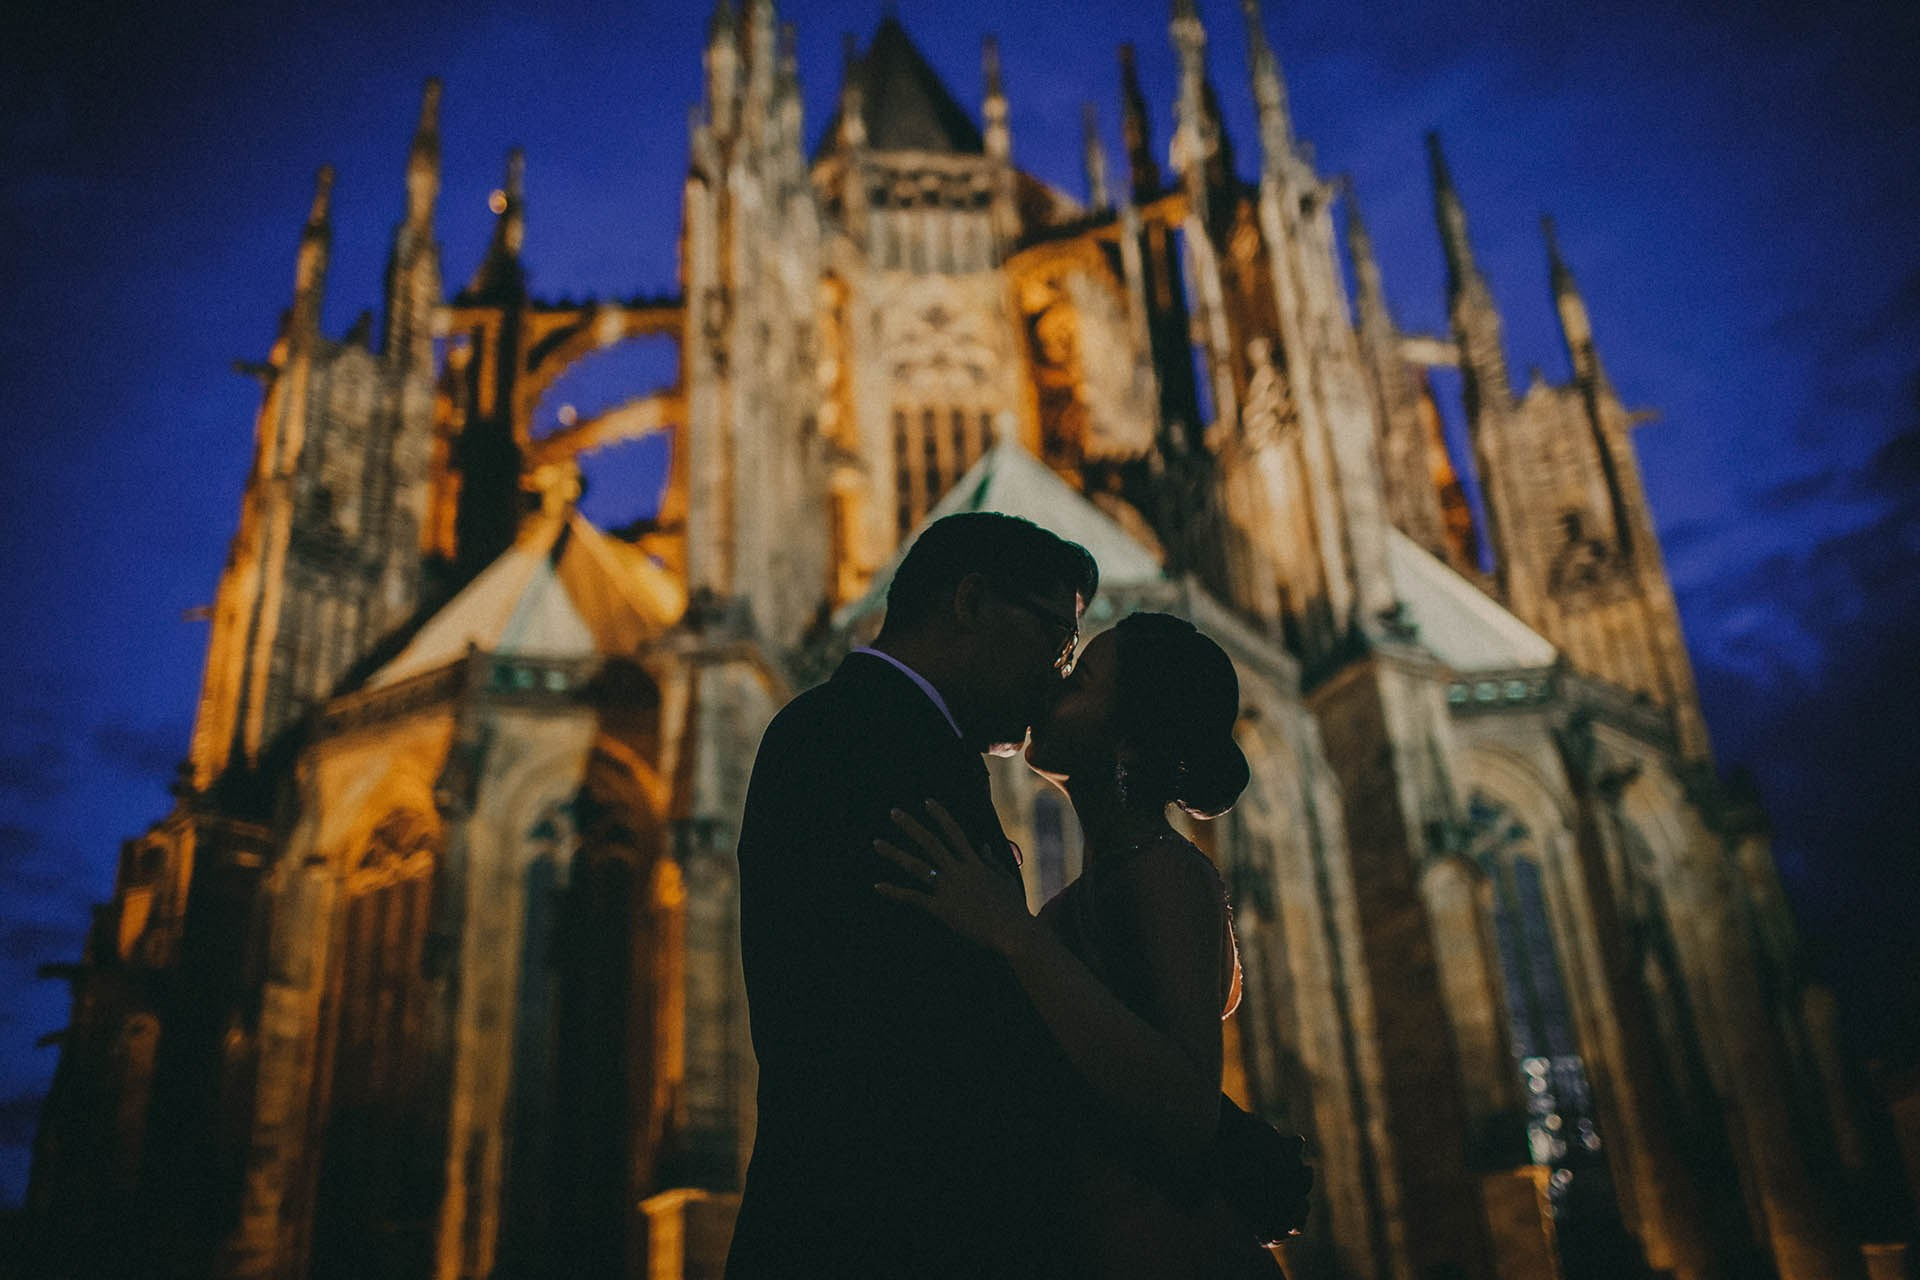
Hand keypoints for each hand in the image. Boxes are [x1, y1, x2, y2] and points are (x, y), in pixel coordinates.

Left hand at [873, 799, 1036, 956]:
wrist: (1012, 930)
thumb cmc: (1013, 908)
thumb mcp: (1006, 880)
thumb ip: (993, 861)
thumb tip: (983, 845)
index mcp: (974, 863)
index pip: (954, 833)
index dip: (940, 816)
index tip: (927, 802)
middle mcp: (958, 871)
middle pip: (930, 843)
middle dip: (911, 826)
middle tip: (893, 812)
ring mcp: (948, 889)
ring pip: (917, 866)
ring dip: (895, 854)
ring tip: (877, 843)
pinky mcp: (941, 908)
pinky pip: (914, 898)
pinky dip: (895, 892)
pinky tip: (878, 886)